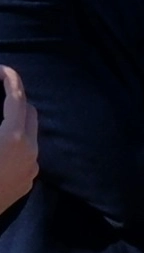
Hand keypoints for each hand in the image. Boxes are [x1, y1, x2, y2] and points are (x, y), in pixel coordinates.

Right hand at [0, 65, 38, 212]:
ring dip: (17, 120)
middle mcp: (30, 151)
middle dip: (16, 98)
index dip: (10, 79)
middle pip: (30, 113)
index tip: (2, 68)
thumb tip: (0, 112)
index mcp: (14, 137)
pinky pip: (27, 153)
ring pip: (30, 134)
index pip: (17, 98)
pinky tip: (0, 143)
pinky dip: (16, 141)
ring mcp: (31, 169)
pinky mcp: (27, 183)